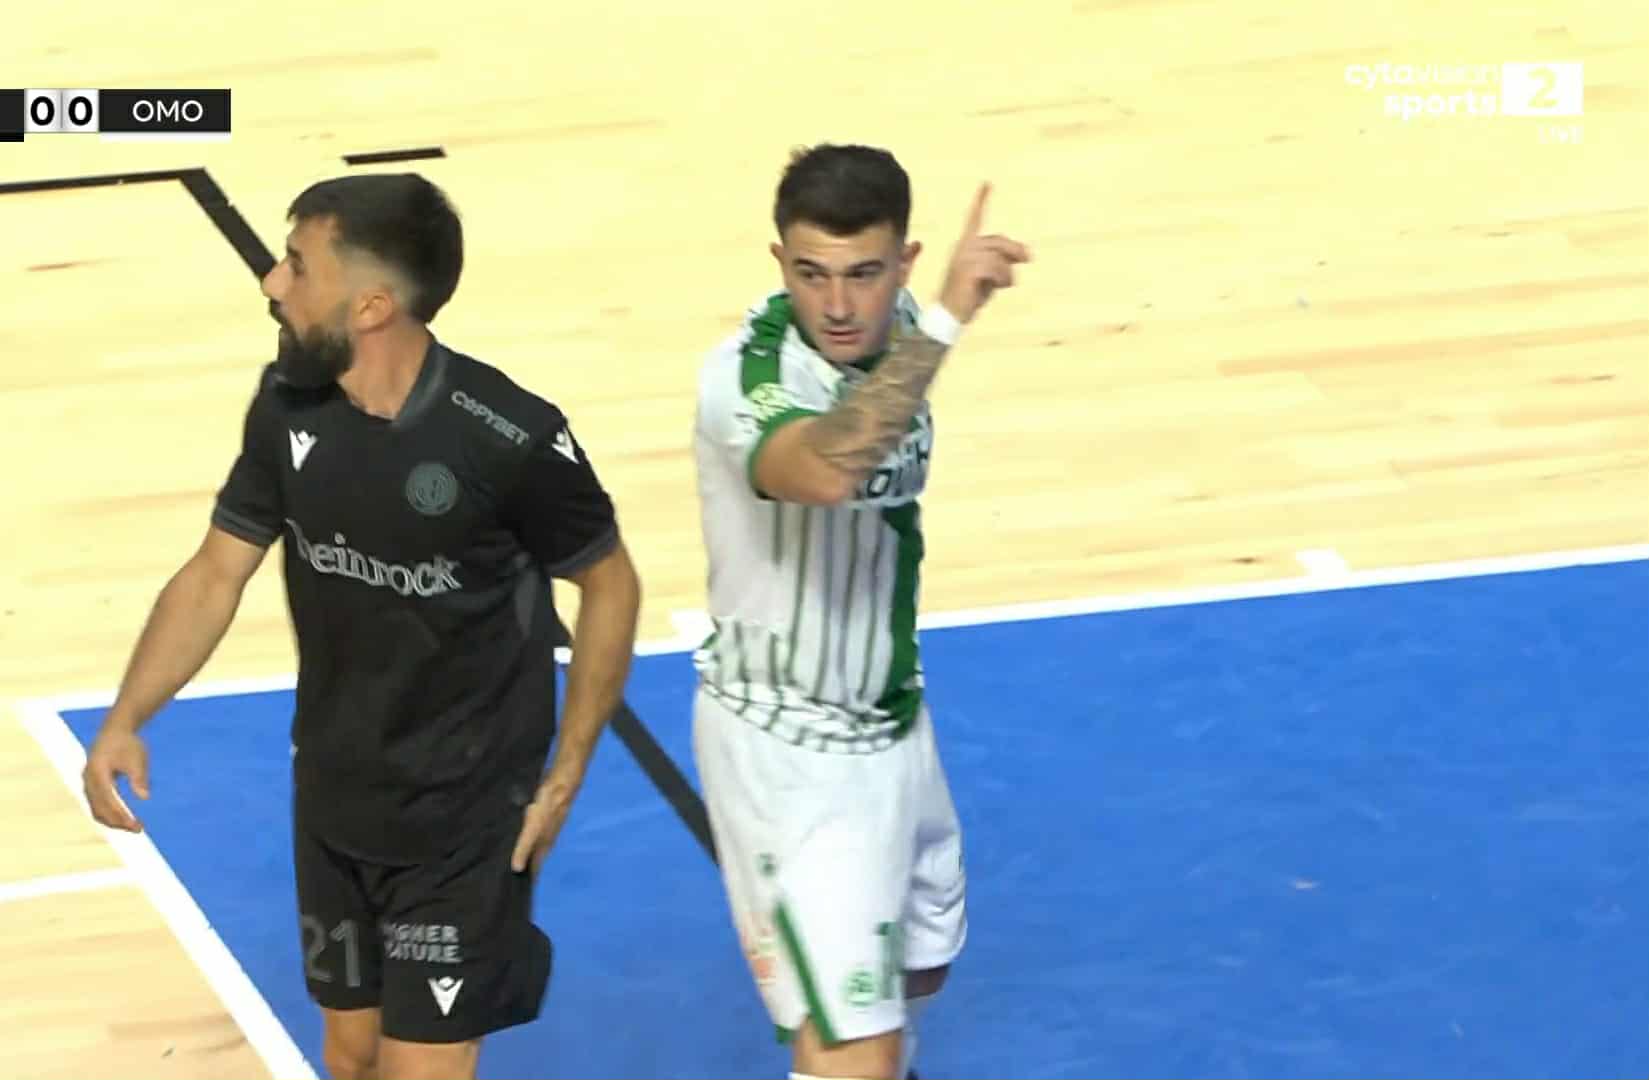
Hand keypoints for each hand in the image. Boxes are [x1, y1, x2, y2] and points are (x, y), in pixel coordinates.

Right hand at [83, 725, 149, 832]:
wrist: (114, 731)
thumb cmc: (128, 743)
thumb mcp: (137, 758)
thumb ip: (139, 777)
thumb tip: (144, 797)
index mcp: (98, 772)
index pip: (108, 801)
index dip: (121, 815)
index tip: (136, 825)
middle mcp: (88, 780)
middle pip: (99, 809)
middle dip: (117, 822)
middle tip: (138, 829)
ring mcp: (87, 783)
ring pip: (96, 810)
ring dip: (112, 821)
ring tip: (132, 827)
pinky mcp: (90, 786)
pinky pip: (96, 805)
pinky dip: (108, 814)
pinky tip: (123, 819)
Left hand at [510, 780, 575, 876]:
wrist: (563, 784)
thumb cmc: (547, 808)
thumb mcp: (532, 828)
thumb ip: (523, 847)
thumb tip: (516, 868)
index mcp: (543, 846)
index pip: (534, 868)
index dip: (527, 879)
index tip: (515, 891)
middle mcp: (545, 840)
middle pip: (533, 859)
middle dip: (523, 868)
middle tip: (505, 878)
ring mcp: (544, 829)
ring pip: (532, 847)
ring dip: (523, 854)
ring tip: (507, 860)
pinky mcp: (541, 818)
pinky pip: (530, 834)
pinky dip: (523, 840)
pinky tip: (515, 837)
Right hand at [937, 182, 1031, 323]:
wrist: (950, 314)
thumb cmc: (969, 295)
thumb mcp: (989, 275)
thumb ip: (1003, 261)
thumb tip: (1027, 253)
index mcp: (965, 245)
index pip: (974, 219)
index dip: (981, 201)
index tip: (987, 183)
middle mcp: (963, 247)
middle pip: (997, 240)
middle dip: (1015, 250)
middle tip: (1029, 258)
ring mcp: (964, 258)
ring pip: (998, 257)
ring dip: (1007, 273)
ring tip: (1004, 284)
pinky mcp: (967, 270)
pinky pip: (995, 268)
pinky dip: (1003, 278)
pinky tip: (999, 287)